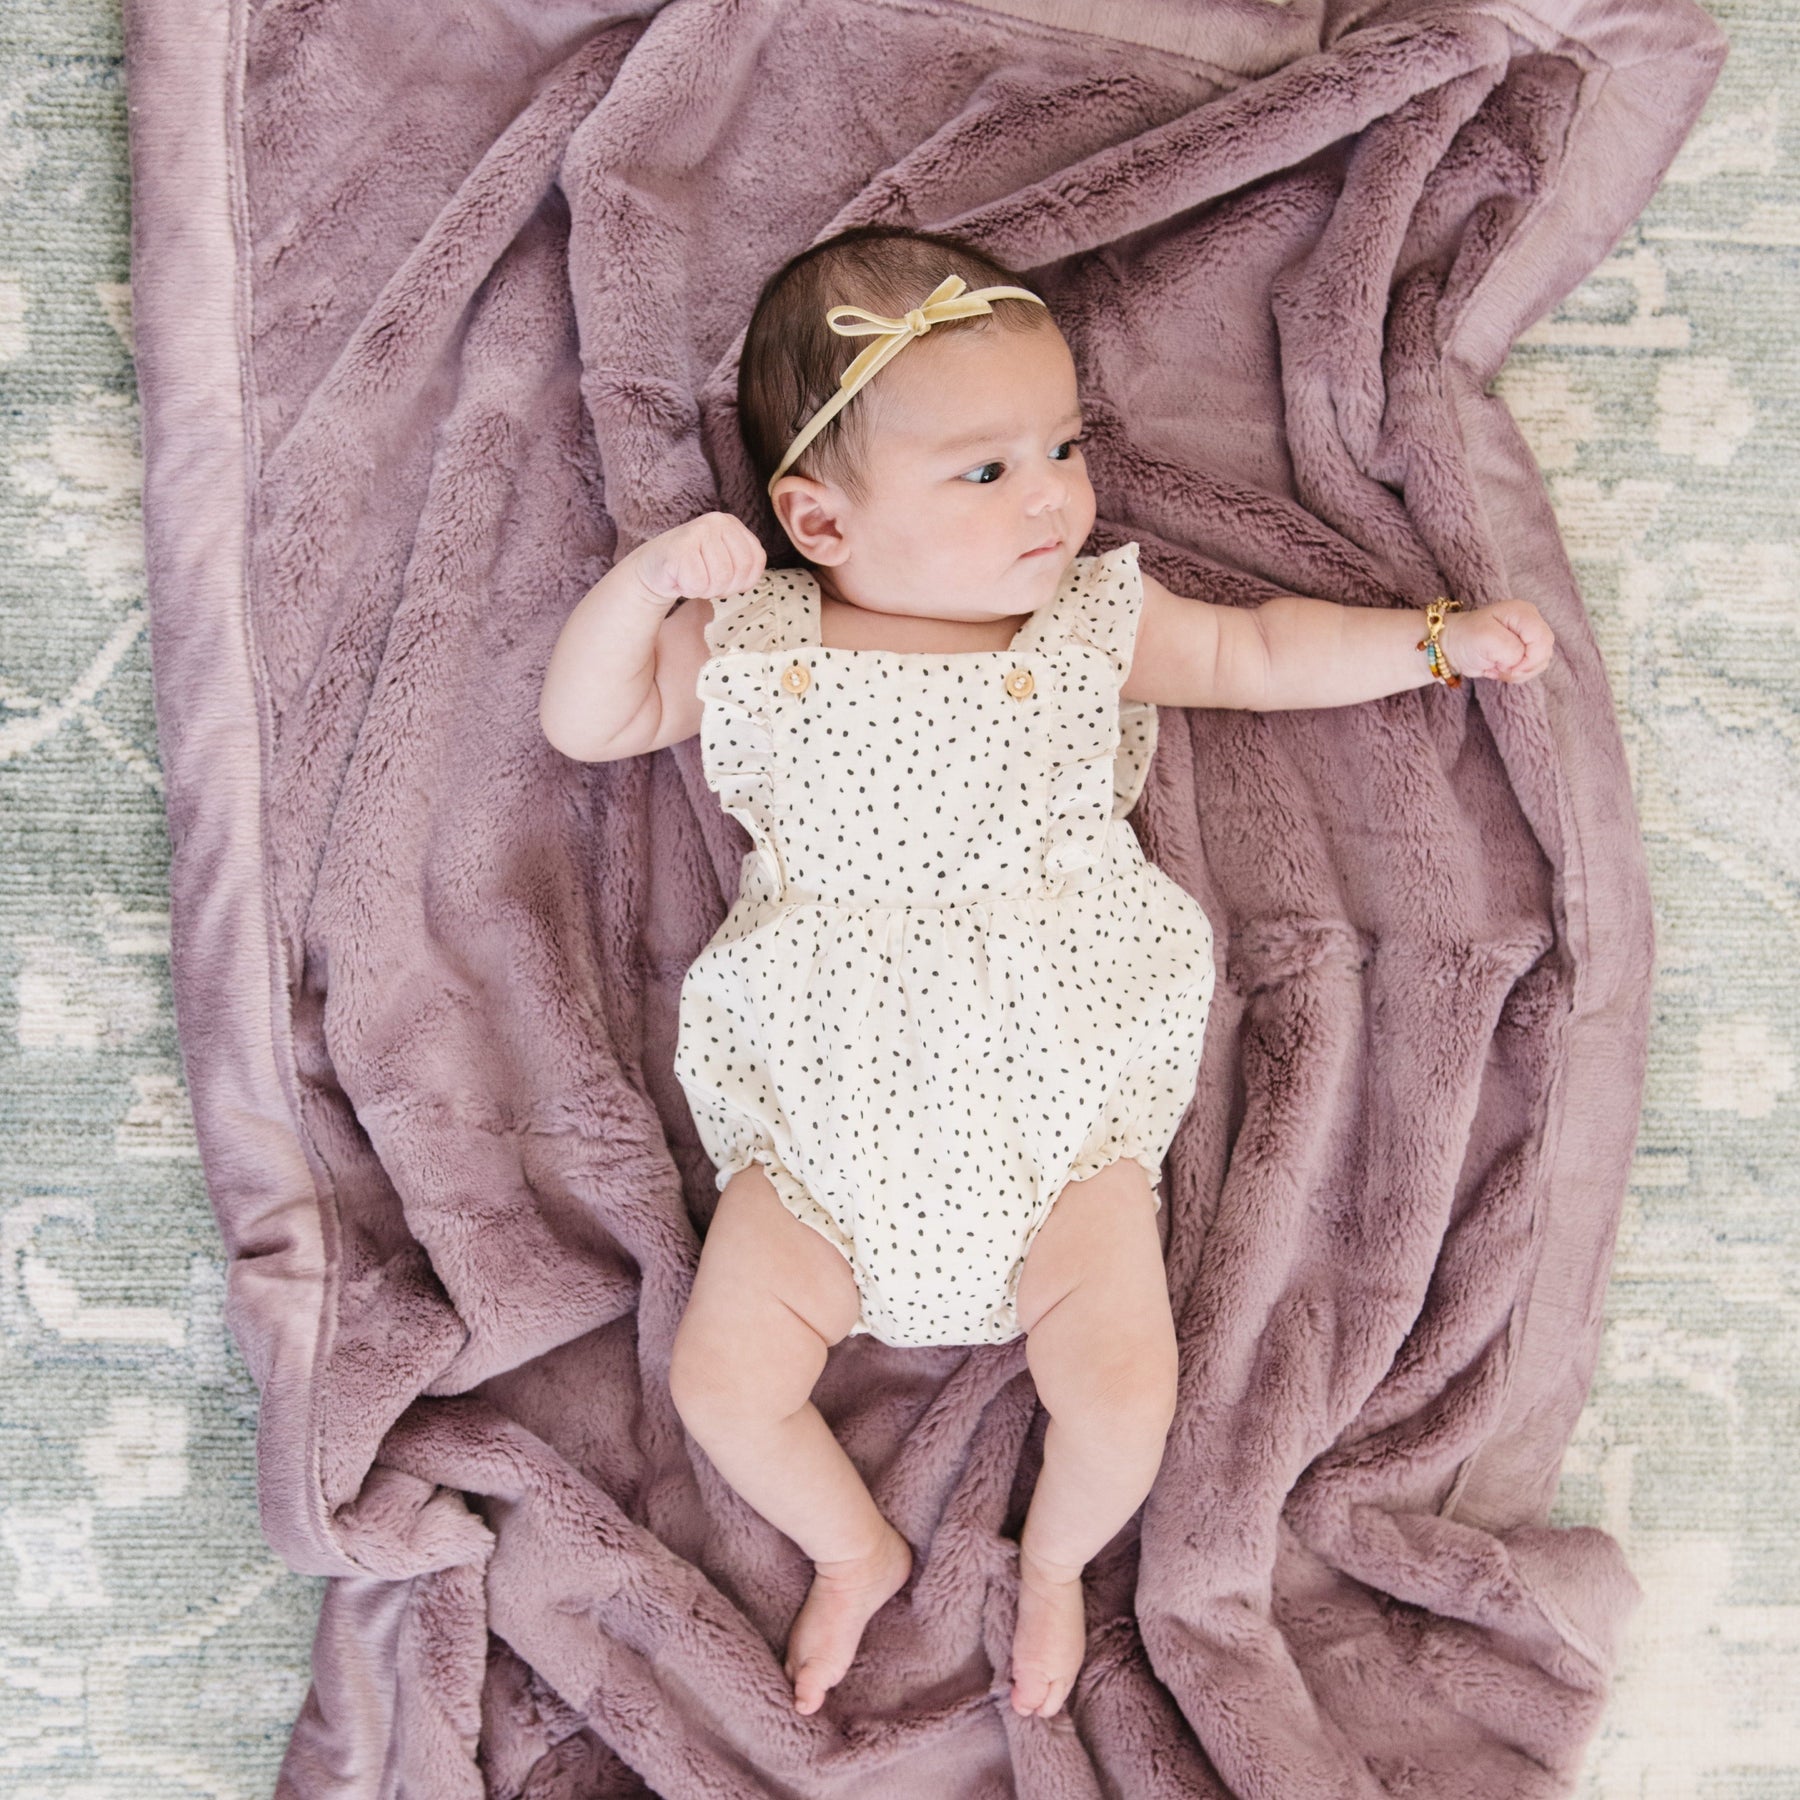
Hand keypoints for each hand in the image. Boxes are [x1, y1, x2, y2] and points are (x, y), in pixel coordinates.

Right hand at [630, 511, 766, 607]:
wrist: (653, 569)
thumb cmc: (692, 568)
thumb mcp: (725, 561)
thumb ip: (744, 565)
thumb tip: (749, 580)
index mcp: (732, 524)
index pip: (756, 559)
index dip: (743, 580)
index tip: (725, 581)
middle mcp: (717, 522)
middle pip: (740, 570)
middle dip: (724, 587)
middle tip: (706, 582)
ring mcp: (698, 531)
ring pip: (721, 578)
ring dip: (706, 589)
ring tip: (693, 579)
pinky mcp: (680, 547)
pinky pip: (699, 584)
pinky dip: (690, 590)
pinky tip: (680, 578)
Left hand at [1437, 598, 1555, 683]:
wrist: (1454, 645)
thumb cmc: (1466, 637)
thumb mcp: (1485, 639)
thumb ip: (1510, 649)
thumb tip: (1520, 661)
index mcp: (1523, 613)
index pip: (1542, 639)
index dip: (1529, 658)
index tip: (1506, 665)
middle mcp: (1531, 622)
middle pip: (1544, 651)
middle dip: (1523, 667)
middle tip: (1499, 667)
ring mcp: (1529, 637)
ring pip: (1541, 662)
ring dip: (1519, 672)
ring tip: (1497, 667)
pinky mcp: (1526, 650)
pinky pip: (1533, 668)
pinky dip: (1516, 674)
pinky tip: (1500, 668)